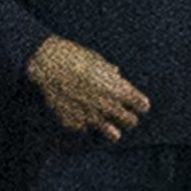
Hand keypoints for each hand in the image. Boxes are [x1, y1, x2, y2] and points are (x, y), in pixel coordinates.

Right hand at [27, 35, 148, 139]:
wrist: (49, 65)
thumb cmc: (75, 57)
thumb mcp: (97, 60)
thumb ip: (108, 71)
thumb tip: (115, 73)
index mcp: (119, 89)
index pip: (141, 104)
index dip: (140, 104)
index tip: (140, 105)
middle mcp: (109, 106)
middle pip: (130, 121)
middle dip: (128, 119)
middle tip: (126, 117)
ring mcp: (91, 116)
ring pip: (110, 132)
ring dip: (111, 130)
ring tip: (114, 133)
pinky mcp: (74, 122)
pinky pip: (83, 125)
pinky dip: (82, 121)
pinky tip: (79, 114)